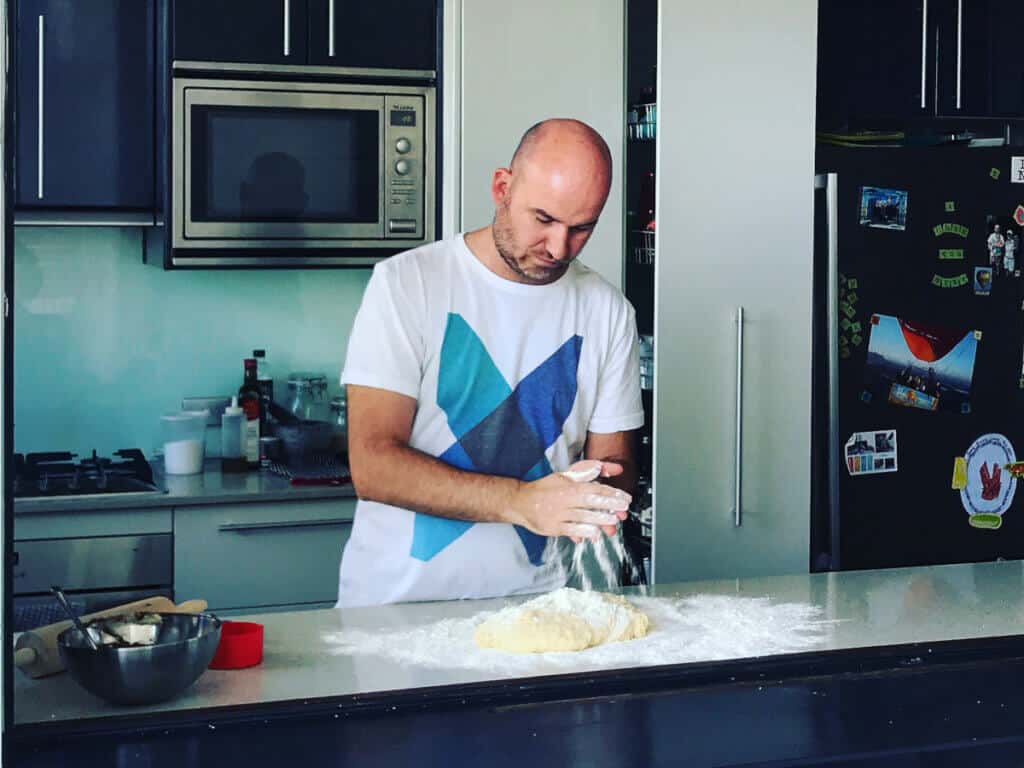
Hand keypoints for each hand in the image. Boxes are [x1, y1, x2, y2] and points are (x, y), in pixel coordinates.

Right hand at [508, 460, 630, 541]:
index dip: (610, 493)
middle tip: (623, 508)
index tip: (624, 497)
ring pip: (582, 516)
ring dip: (599, 519)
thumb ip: (585, 471)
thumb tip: (602, 468)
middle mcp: (564, 499)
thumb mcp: (564, 475)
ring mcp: (559, 514)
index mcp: (568, 485)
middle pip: (590, 501)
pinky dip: (583, 532)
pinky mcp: (553, 527)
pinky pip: (571, 530)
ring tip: (613, 522)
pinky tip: (595, 533)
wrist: (520, 502)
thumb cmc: (544, 488)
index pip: (593, 487)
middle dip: (609, 505)